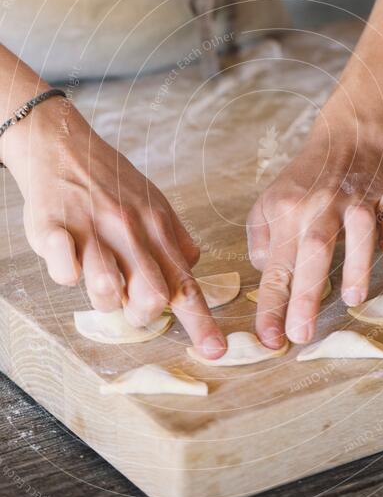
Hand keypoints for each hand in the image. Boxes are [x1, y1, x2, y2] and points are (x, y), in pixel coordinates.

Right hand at [4, 97, 225, 358]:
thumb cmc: (109, 180)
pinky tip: (67, 255)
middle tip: (129, 302)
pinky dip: (66, 274)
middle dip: (142, 314)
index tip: (215, 351)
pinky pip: (63, 273)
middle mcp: (129, 230)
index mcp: (157, 227)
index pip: (185, 283)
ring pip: (108, 292)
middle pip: (151, 297)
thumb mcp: (153, 201)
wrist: (62, 145)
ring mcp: (92, 230)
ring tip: (96, 274)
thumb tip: (193, 267)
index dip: (202, 322)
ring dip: (103, 297)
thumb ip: (175, 238)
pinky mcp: (54, 230)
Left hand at [246, 130, 382, 347]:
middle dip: (306, 296)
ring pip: (358, 230)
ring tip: (353, 299)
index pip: (275, 266)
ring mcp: (354, 198)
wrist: (345, 139)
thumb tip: (268, 272)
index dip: (271, 305)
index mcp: (286, 211)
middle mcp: (319, 206)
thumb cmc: (304, 182)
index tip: (268, 339)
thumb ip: (261, 240)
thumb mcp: (268, 204)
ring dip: (357, 263)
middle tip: (301, 335)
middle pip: (312, 252)